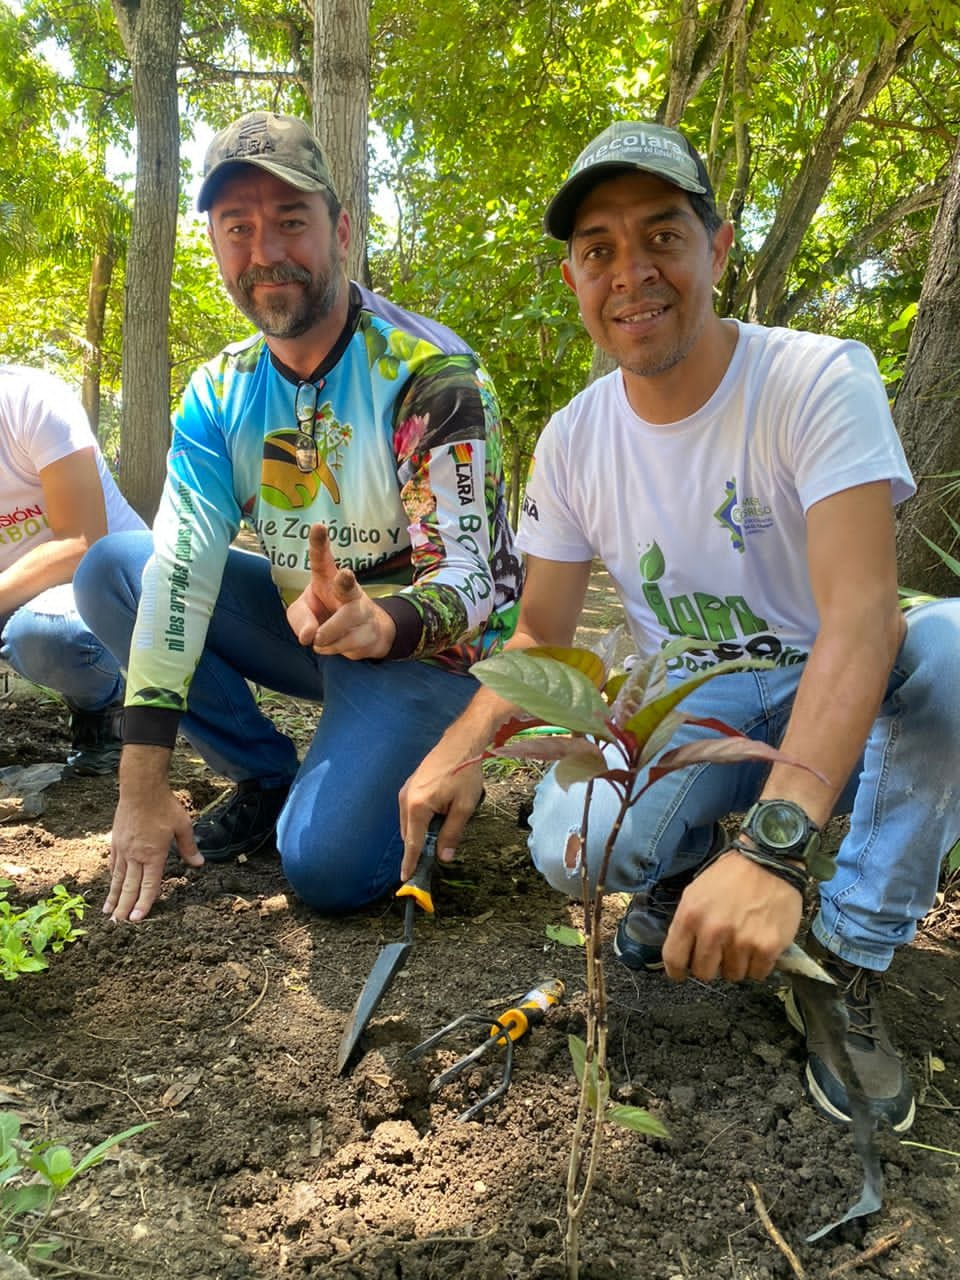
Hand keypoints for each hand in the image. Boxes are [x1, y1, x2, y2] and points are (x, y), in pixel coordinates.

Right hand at [105, 785, 201, 922]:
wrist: (140, 788)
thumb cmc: (163, 805)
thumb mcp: (182, 826)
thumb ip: (189, 848)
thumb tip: (199, 864)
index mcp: (153, 855)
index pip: (149, 885)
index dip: (144, 904)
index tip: (136, 920)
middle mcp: (135, 855)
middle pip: (129, 887)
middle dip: (123, 908)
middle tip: (117, 925)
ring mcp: (123, 849)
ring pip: (118, 878)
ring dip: (113, 897)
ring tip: (107, 913)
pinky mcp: (116, 841)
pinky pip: (113, 864)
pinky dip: (112, 877)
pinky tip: (111, 884)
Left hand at [285, 523, 395, 660]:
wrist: (363, 635)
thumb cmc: (325, 614)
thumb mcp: (302, 613)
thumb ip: (299, 619)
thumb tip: (309, 637)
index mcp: (327, 578)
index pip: (323, 559)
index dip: (320, 543)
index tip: (318, 526)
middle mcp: (348, 590)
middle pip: (348, 585)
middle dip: (345, 581)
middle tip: (345, 575)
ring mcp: (362, 610)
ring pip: (342, 624)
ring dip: (328, 634)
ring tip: (319, 639)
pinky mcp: (370, 631)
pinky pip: (345, 644)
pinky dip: (332, 649)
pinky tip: (334, 644)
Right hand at [399, 738, 485, 879]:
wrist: (461, 743)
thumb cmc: (464, 772)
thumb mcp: (463, 807)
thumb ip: (451, 834)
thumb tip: (443, 857)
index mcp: (417, 807)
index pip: (412, 843)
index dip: (410, 862)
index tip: (406, 878)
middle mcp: (405, 799)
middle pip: (408, 834)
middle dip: (419, 847)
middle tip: (435, 855)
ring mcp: (406, 790)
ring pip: (409, 823)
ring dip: (421, 832)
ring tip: (442, 830)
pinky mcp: (410, 785)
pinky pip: (411, 811)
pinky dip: (420, 820)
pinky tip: (438, 815)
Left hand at [661, 851, 802, 982]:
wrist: (770, 862)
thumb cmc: (730, 876)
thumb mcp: (696, 892)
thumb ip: (687, 922)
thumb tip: (682, 952)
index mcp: (690, 915)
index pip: (674, 959)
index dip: (677, 970)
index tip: (682, 972)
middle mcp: (713, 931)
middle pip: (704, 973)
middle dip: (710, 965)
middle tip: (719, 951)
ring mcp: (741, 941)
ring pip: (733, 975)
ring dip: (737, 963)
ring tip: (743, 941)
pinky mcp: (767, 947)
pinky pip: (757, 973)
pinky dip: (758, 964)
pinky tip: (759, 943)